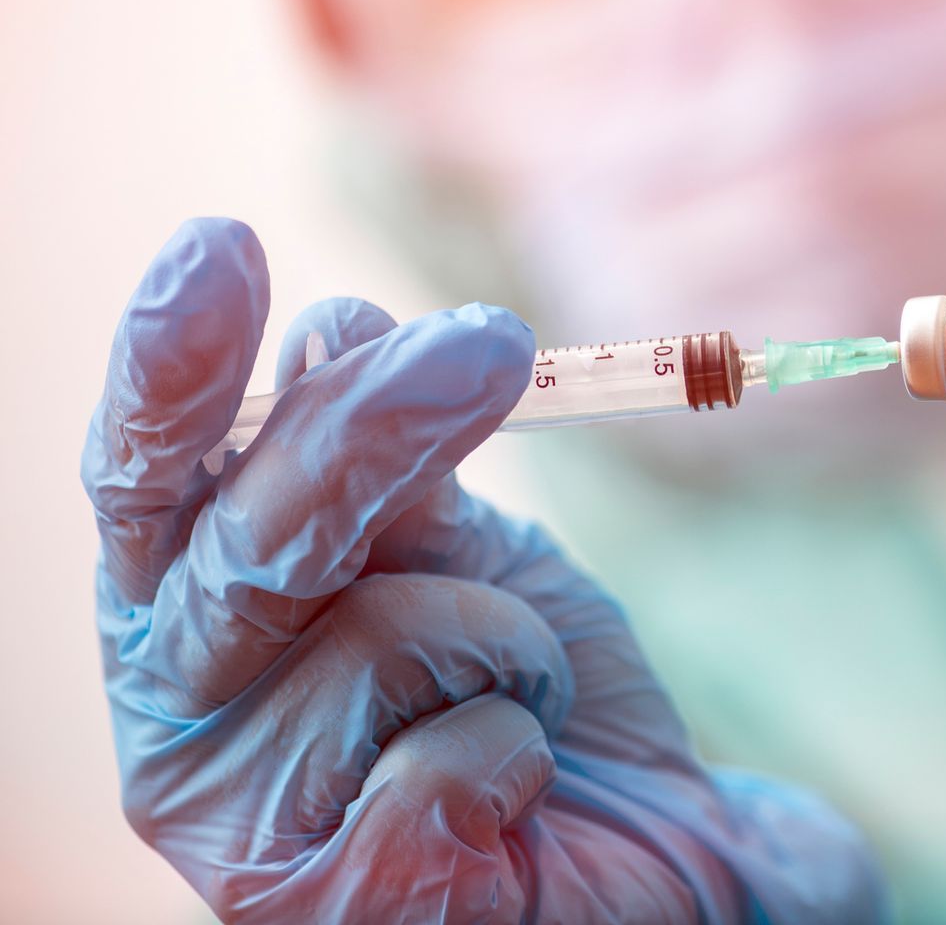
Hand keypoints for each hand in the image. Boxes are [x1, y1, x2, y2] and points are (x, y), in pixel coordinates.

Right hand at [82, 219, 881, 923]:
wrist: (646, 838)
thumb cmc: (523, 681)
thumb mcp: (457, 545)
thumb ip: (382, 460)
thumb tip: (330, 330)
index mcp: (181, 613)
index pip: (143, 477)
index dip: (169, 365)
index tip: (219, 243)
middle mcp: (178, 723)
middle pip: (251, 537)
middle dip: (373, 429)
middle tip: (491, 345)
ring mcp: (247, 837)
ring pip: (383, 638)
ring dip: (504, 638)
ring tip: (516, 694)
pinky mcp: (348, 912)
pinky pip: (459, 756)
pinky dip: (523, 741)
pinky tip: (516, 789)